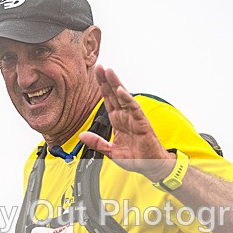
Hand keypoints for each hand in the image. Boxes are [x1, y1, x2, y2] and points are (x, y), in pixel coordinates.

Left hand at [79, 65, 174, 181]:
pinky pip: (134, 108)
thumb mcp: (110, 151)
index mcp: (117, 120)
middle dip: (106, 80)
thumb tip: (82, 136)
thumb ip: (97, 142)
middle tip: (99, 66)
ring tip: (109, 71)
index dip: (101, 87)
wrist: (150, 166)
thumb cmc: (135, 157)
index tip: (95, 74)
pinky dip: (127, 99)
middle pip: (114, 94)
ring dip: (116, 84)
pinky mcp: (142, 123)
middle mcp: (125, 116)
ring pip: (123, 97)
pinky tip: (121, 91)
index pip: (108, 99)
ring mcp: (134, 118)